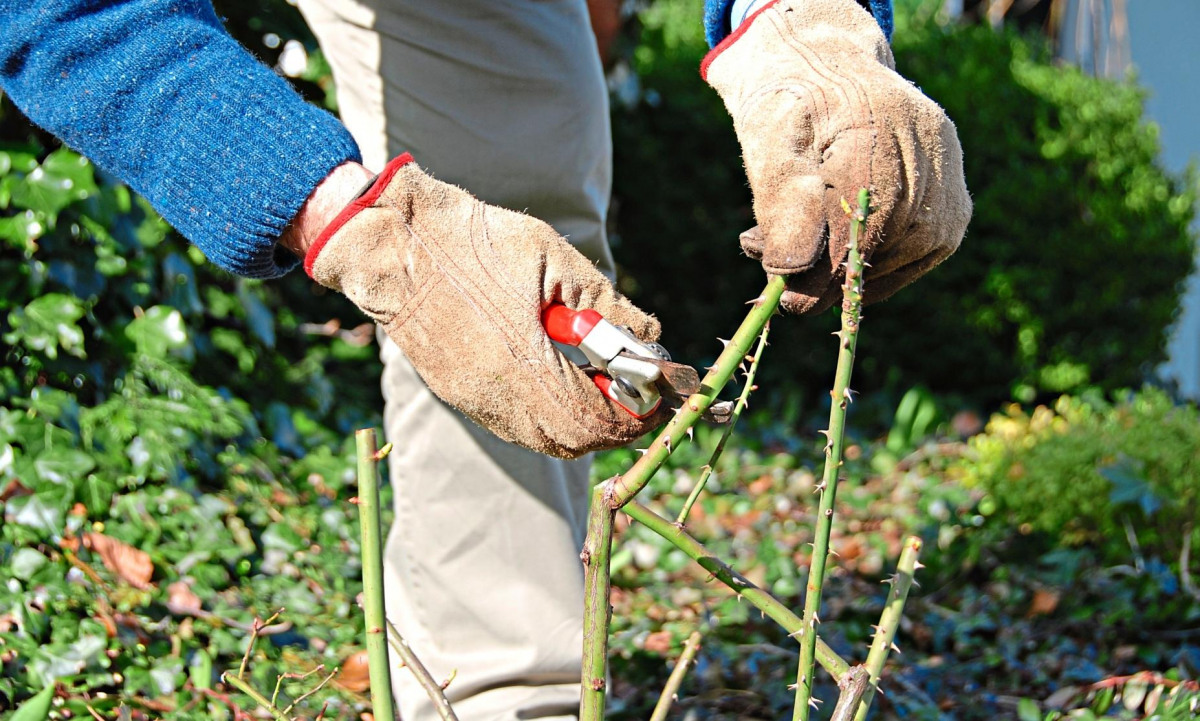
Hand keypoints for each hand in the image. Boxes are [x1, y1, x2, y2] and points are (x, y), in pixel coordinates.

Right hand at [292, 156, 664, 458]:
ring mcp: (473, 399)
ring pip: (543, 442)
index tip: (658, 395)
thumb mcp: (556, 260)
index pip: (594, 419)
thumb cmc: (476, 242)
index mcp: (523, 364)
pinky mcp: (457, 393)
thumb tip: (650, 336)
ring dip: (583, 426)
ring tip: (603, 388)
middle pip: (572, 442)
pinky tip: (561, 384)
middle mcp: (496, 395)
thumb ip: (607, 305)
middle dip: (615, 426)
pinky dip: (550, 420)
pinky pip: (515, 428)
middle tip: (638, 395)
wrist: (395, 242)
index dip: (634, 414)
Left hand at [703, 0, 970, 313]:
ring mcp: (950, 178)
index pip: (859, 219)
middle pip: (881, 243)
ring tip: (797, 256)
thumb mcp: (770, 149)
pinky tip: (834, 254)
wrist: (833, 82)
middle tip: (777, 277)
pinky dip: (870, 269)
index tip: (785, 299)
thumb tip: (794, 279)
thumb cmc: (792, 115)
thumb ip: (781, 209)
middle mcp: (928, 148)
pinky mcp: (955, 209)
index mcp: (878, 119)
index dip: (822, 271)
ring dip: (843, 274)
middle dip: (824, 275)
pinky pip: (912, 261)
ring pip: (898, 259)